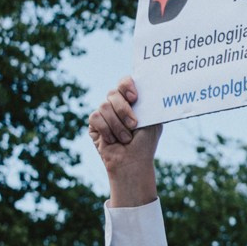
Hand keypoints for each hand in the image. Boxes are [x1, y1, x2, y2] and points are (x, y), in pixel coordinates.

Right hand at [87, 78, 160, 206]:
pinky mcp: (94, 124)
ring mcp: (105, 113)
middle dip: (124, 110)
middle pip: (113, 93)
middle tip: (134, 125)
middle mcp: (117, 105)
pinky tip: (113, 140)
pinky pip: (96, 117)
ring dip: (118, 125)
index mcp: (132, 101)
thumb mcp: (152, 122)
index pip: (125, 83)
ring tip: (126, 138)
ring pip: (104, 106)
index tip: (134, 98)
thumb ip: (148, 104)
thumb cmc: (145, 143)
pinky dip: (107, 130)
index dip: (127, 86)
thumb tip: (150, 88)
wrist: (132, 162)